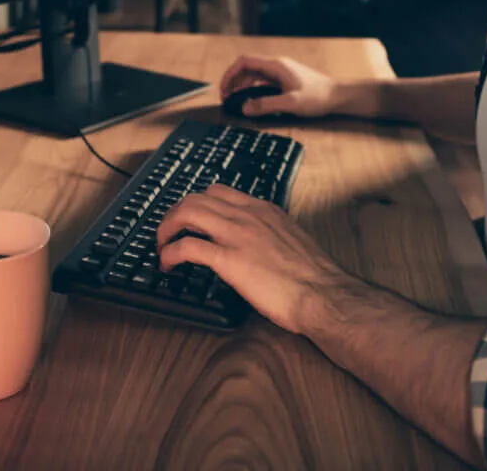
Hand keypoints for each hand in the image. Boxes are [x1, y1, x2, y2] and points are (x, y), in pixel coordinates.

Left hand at [155, 184, 354, 334]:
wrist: (324, 294)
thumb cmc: (314, 277)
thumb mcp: (291, 240)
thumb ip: (270, 234)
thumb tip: (256, 243)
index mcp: (263, 210)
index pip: (219, 191)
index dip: (197, 204)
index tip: (189, 219)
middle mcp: (247, 215)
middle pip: (196, 197)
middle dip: (174, 213)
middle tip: (167, 233)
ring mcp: (237, 235)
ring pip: (187, 212)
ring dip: (166, 228)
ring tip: (162, 246)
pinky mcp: (229, 260)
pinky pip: (188, 247)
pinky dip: (170, 252)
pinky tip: (168, 264)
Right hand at [219, 55, 339, 117]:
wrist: (337, 96)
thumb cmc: (318, 96)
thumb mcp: (290, 103)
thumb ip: (266, 105)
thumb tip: (245, 108)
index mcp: (276, 66)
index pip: (245, 61)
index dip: (230, 73)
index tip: (223, 88)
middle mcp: (277, 66)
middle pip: (246, 67)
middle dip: (233, 81)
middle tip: (226, 97)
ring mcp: (280, 72)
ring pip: (253, 74)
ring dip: (241, 85)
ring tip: (234, 99)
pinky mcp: (284, 80)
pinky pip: (262, 81)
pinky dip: (251, 88)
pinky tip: (250, 99)